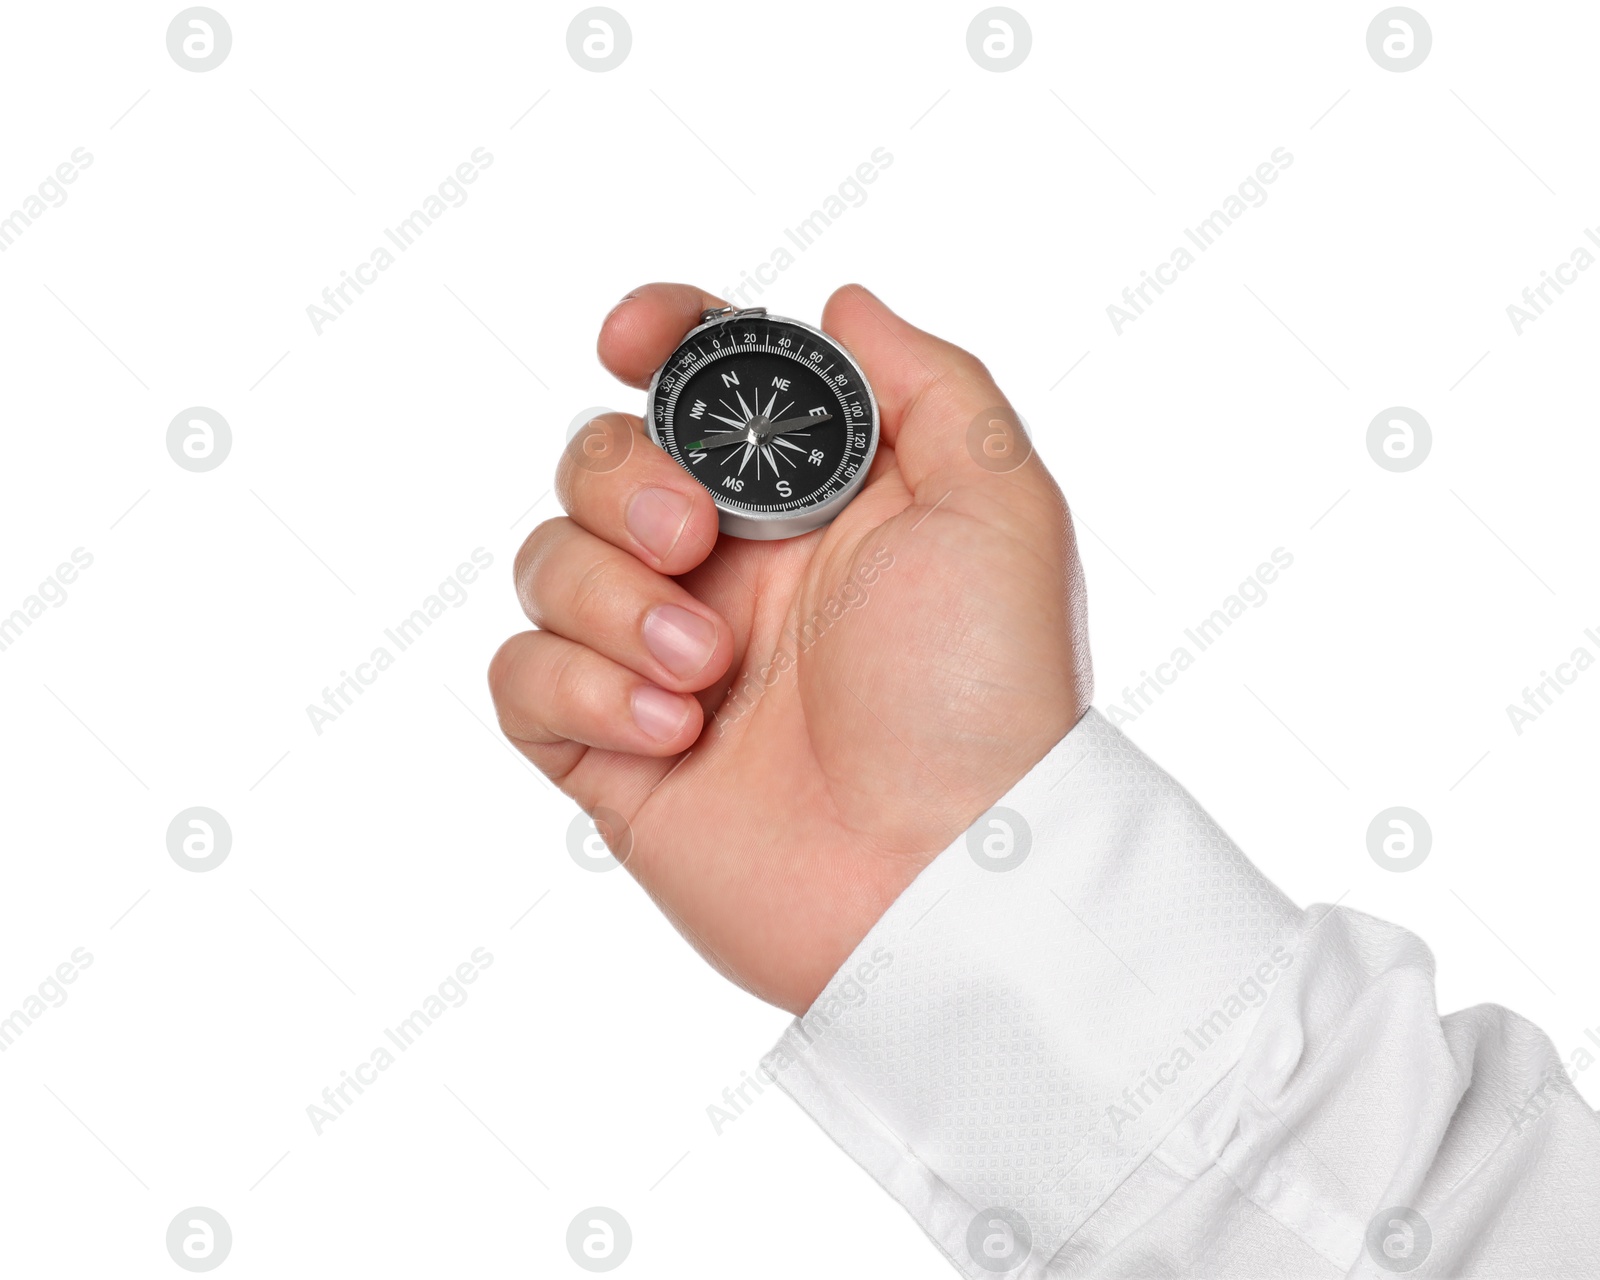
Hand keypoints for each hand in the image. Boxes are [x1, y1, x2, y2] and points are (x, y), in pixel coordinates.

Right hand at [490, 284, 1091, 1012]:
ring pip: (545, 562)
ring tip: (706, 673)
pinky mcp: (609, 753)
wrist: (944, 875)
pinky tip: (668, 732)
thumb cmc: (984, 694)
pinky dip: (574, 688)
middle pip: (598, 461)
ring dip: (611, 603)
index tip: (630, 340)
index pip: (698, 386)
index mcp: (807, 504)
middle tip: (692, 543)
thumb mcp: (998, 508)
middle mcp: (727, 572)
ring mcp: (659, 662)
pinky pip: (519, 680)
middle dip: (623, 484)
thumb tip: (841, 305)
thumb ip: (929, 383)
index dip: (653, 339)